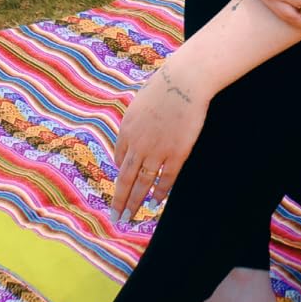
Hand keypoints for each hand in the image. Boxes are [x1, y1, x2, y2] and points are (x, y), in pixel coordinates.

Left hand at [111, 54, 207, 225]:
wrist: (184, 82)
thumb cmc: (164, 87)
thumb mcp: (140, 104)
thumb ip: (135, 122)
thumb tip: (134, 137)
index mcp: (126, 130)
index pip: (120, 159)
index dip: (121, 174)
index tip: (123, 187)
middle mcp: (137, 144)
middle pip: (125, 179)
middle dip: (120, 201)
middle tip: (117, 219)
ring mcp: (156, 150)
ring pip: (142, 183)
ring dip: (135, 203)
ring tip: (130, 218)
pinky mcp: (176, 153)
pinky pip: (165, 179)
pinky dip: (159, 193)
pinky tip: (155, 204)